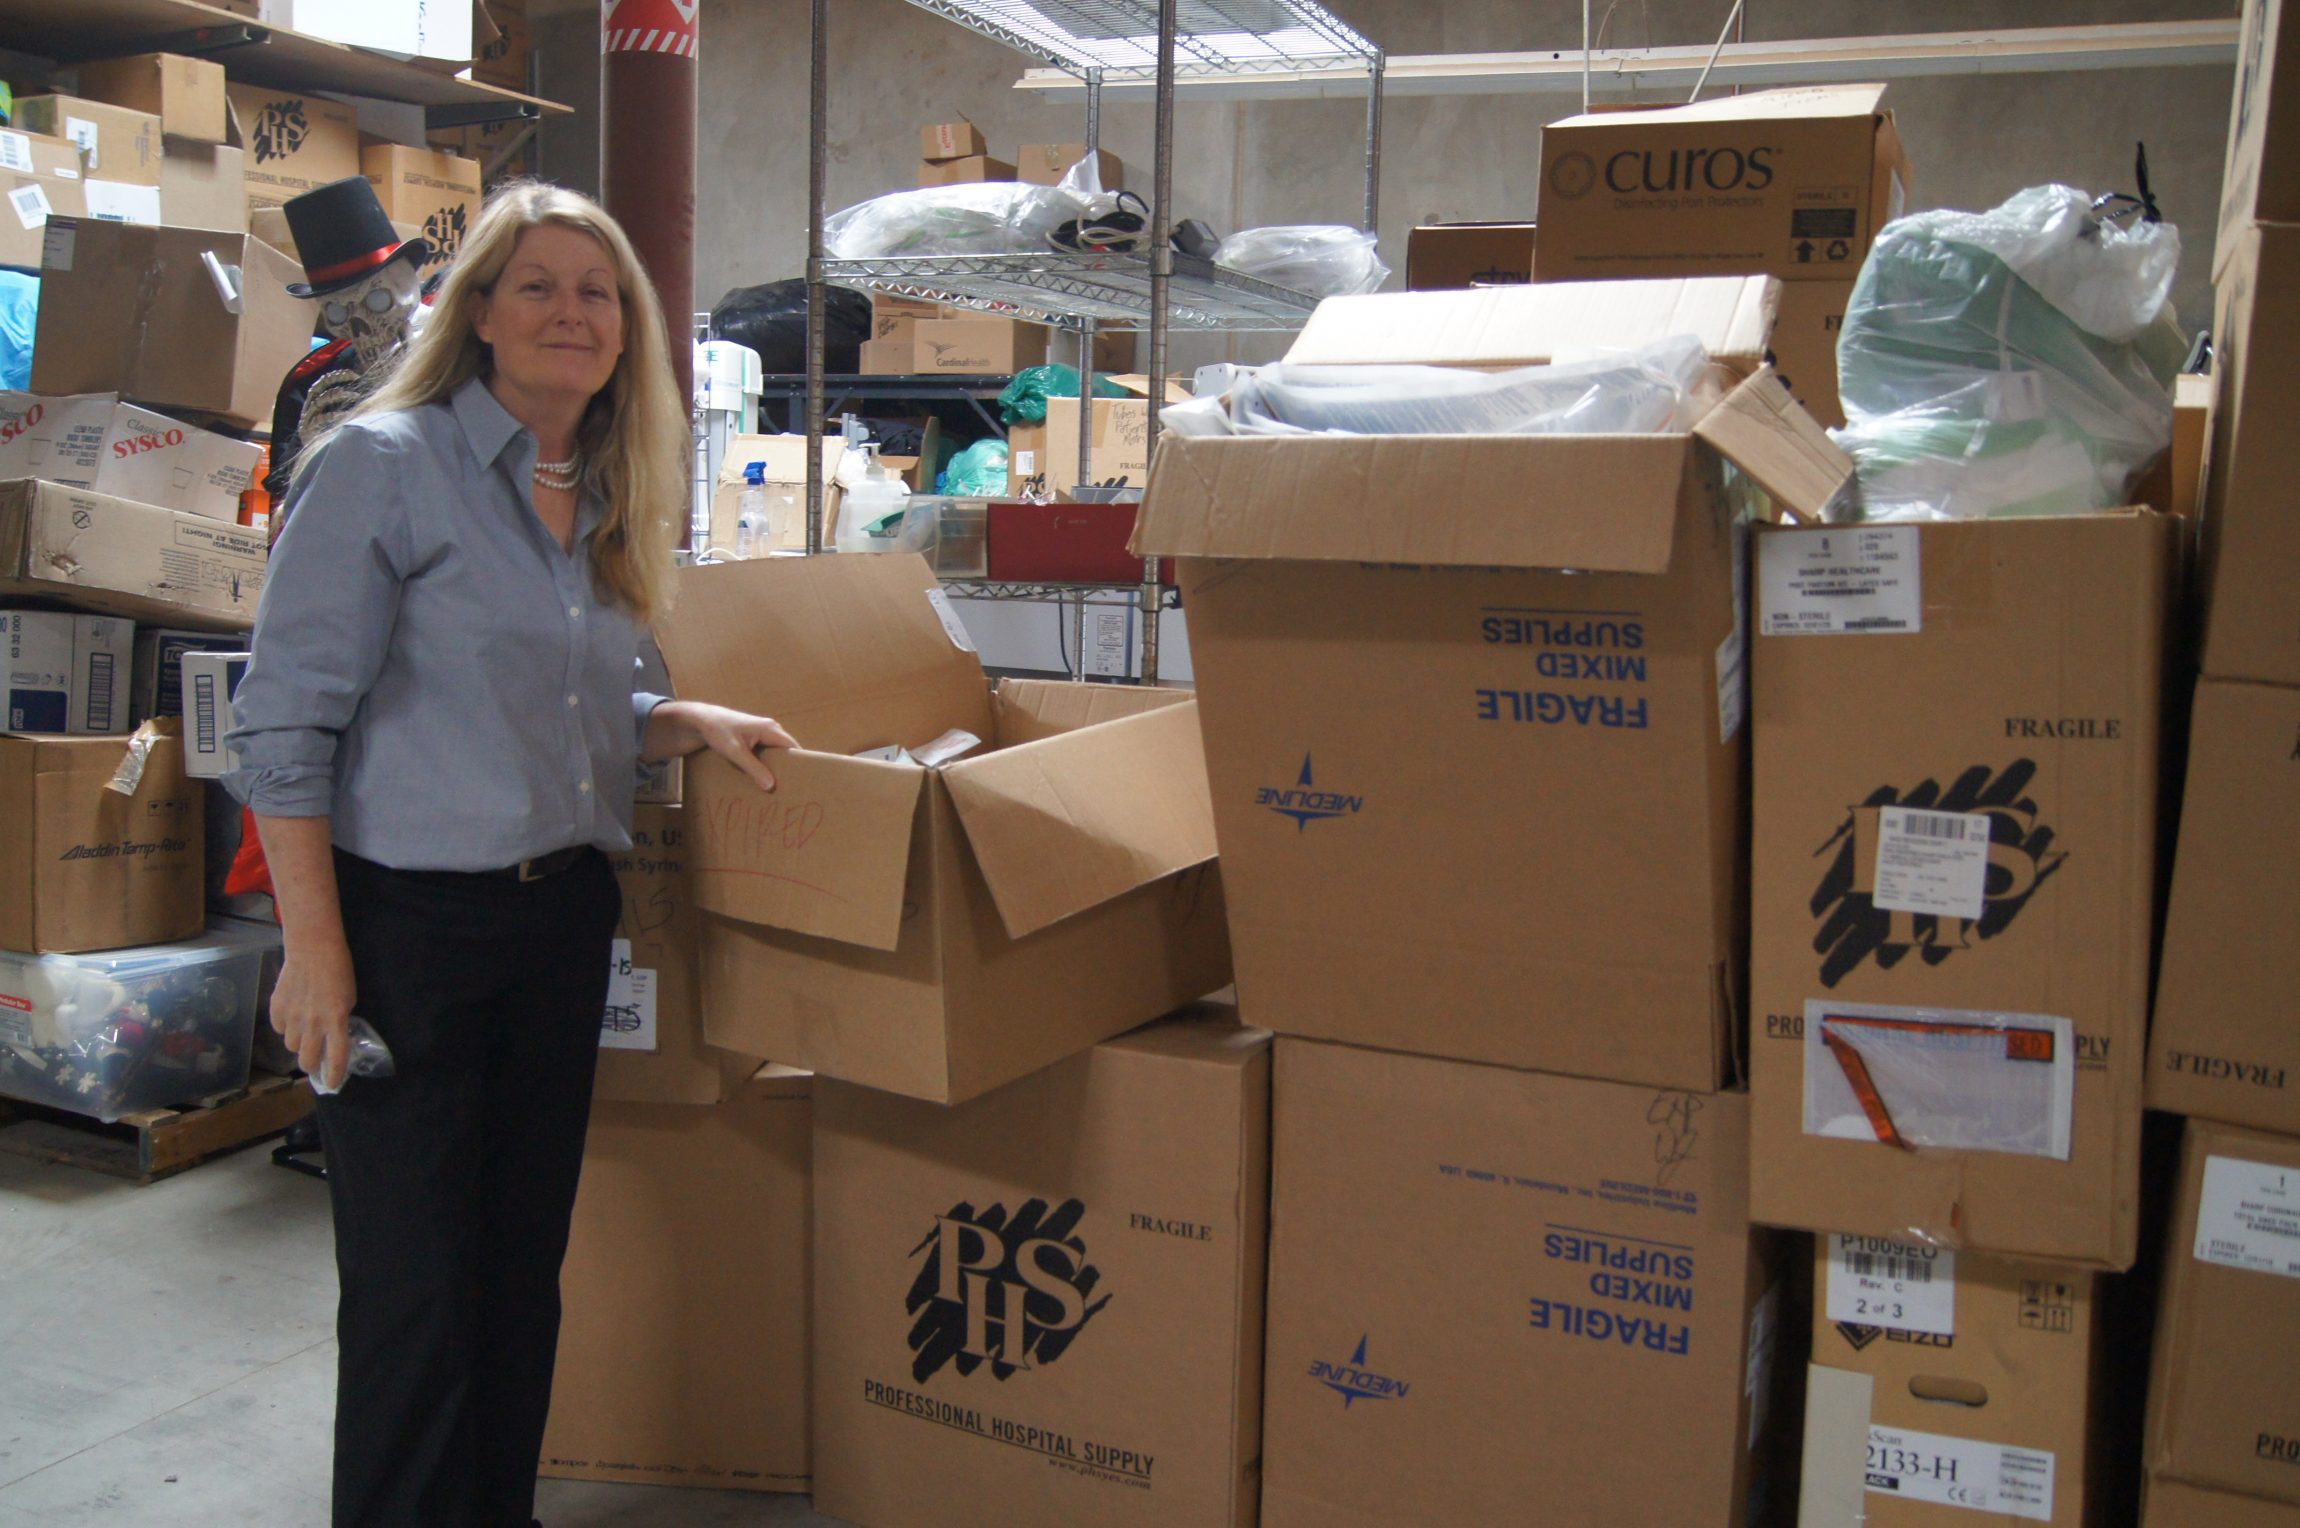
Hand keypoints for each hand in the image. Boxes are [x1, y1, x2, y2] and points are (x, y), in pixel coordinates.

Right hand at [272, 936, 357, 1090]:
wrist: (313, 949)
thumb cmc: (338, 971)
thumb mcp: (348, 999)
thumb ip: (339, 1021)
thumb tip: (332, 1038)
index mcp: (336, 1021)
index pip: (335, 1057)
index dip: (333, 1075)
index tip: (331, 1084)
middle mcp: (313, 1024)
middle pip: (306, 1060)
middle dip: (311, 1065)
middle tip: (314, 1060)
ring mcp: (292, 1017)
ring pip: (291, 1046)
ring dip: (298, 1042)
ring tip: (304, 1028)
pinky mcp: (276, 1008)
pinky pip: (279, 1029)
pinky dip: (285, 1027)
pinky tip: (292, 1014)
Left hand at [666, 701, 798, 791]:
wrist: (702, 719)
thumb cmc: (718, 732)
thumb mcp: (735, 752)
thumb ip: (753, 768)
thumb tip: (771, 785)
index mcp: (771, 729)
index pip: (794, 747)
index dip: (800, 763)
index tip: (802, 780)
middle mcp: (771, 728)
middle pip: (787, 751)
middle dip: (788, 767)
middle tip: (789, 787)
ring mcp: (763, 732)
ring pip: (776, 752)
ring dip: (776, 766)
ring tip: (778, 785)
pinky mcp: (755, 736)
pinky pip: (767, 751)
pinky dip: (767, 763)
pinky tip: (762, 776)